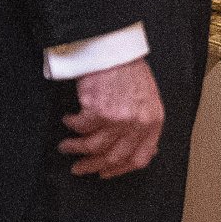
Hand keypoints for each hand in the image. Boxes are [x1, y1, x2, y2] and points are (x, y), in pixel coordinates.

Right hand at [59, 57, 163, 178]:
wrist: (115, 49)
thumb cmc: (130, 70)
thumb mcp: (148, 99)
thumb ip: (145, 124)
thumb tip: (144, 148)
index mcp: (153, 122)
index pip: (140, 158)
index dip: (120, 169)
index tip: (106, 172)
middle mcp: (137, 124)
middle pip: (114, 157)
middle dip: (93, 165)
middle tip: (79, 167)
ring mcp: (118, 119)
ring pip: (93, 147)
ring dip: (76, 148)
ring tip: (66, 146)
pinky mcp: (98, 111)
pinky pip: (80, 128)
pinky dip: (72, 126)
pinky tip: (69, 120)